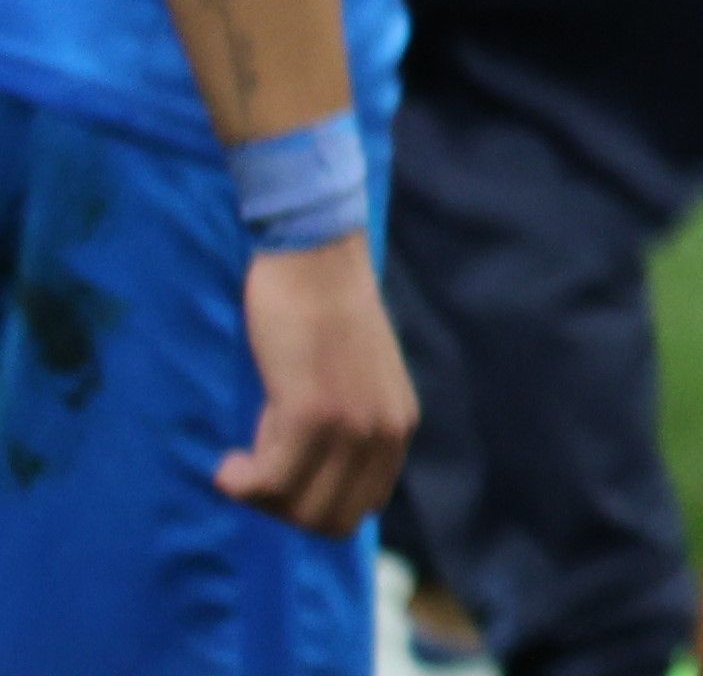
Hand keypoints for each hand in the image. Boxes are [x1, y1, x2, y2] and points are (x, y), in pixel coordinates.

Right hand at [222, 231, 416, 535]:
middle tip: (255, 470)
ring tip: (241, 458)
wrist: (313, 259)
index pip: (360, 509)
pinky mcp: (311, 413)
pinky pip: (268, 484)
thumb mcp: (353, 382)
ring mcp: (352, 425)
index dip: (311, 505)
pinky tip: (228, 463)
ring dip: (257, 497)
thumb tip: (306, 487)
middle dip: (283, 509)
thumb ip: (348, 430)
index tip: (280, 476)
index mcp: (397, 427)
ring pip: (296, 508)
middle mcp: (384, 432)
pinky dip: (239, 484)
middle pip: (330, 521)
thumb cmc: (321, 317)